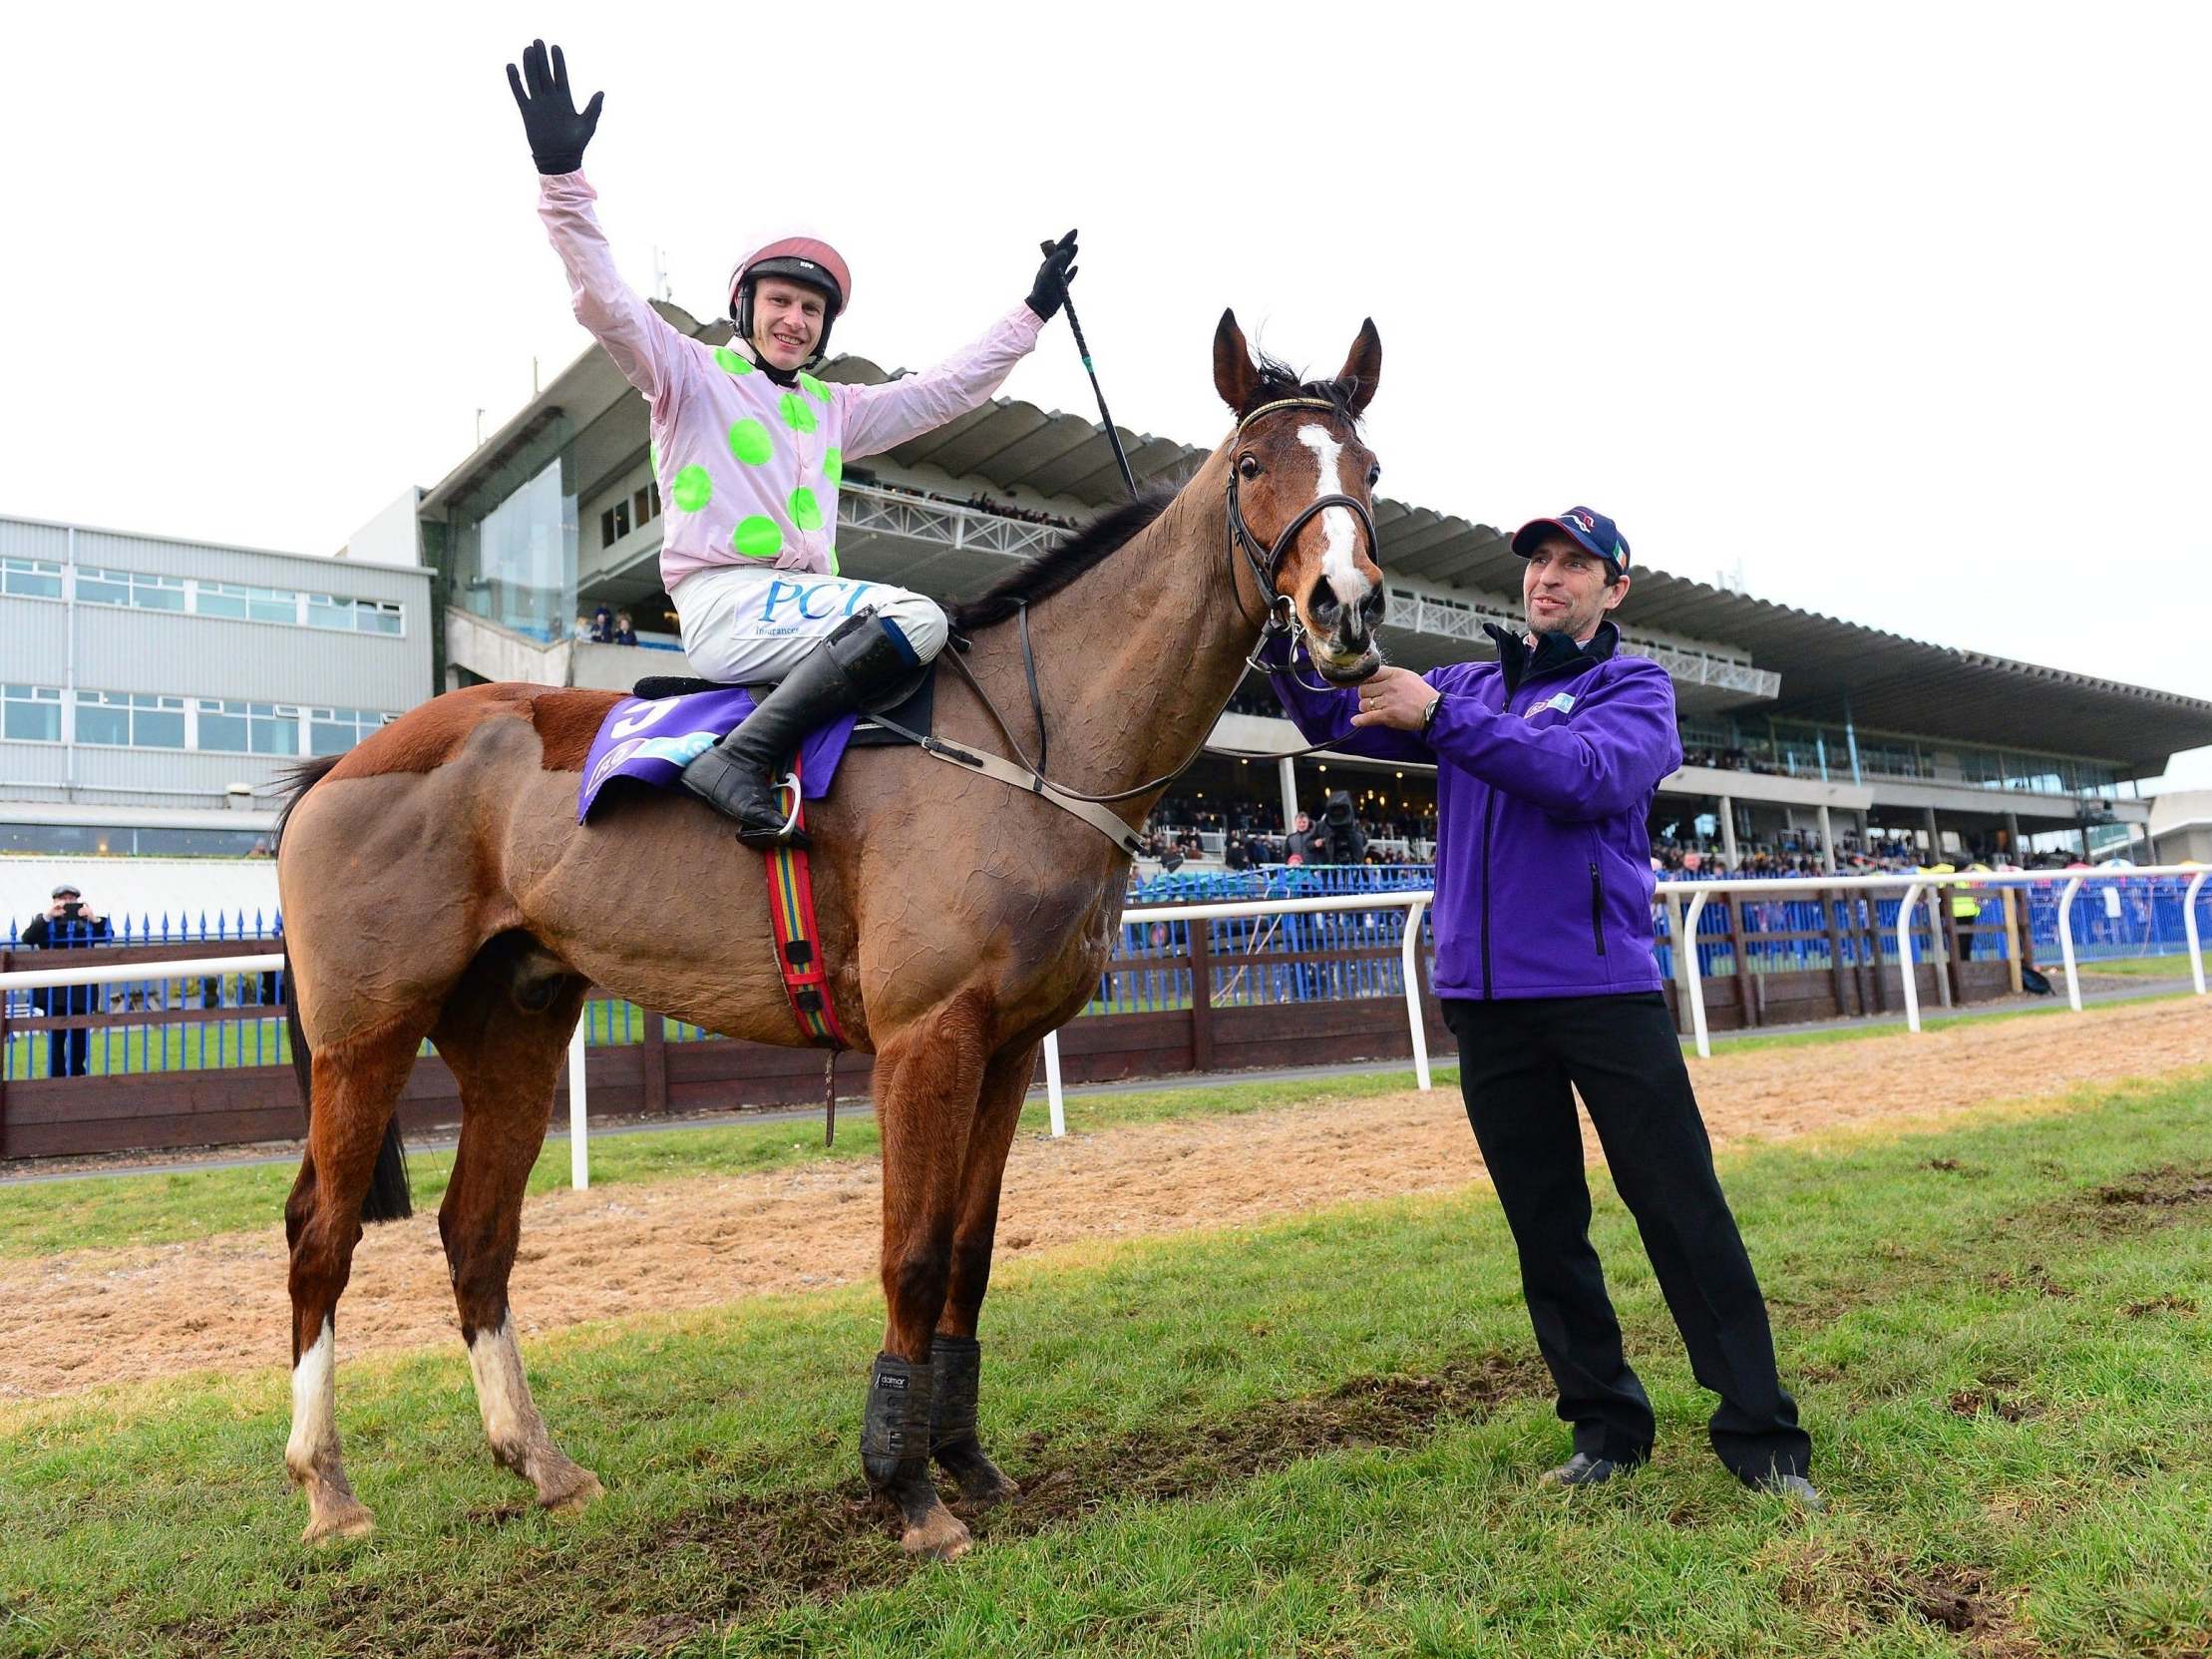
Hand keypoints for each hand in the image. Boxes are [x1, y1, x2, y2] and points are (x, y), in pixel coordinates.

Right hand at [506, 40, 602, 174]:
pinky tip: (511, 66)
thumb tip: (601, 92)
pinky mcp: (527, 112)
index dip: (558, 62)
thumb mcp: (587, 125)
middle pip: (544, 73)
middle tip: (538, 41)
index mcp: (565, 100)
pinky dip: (515, 81)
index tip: (555, 47)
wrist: (559, 160)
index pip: (560, 75)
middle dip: (542, 58)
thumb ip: (594, 108)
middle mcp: (551, 99)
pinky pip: (519, 93)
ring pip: (532, 79)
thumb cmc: (576, 145)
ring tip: (528, 49)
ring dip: (529, 64)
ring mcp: (538, 104)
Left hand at [1026, 230, 1078, 319]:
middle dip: (1069, 242)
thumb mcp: (1047, 273)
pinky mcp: (1062, 286)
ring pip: (1067, 262)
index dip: (1067, 238)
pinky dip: (1073, 271)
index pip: (1059, 248)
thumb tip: (1064, 251)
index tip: (1074, 231)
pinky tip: (1076, 267)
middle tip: (1076, 232)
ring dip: (1072, 254)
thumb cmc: (1042, 289)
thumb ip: (1054, 261)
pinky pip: (1069, 276)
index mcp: (1050, 263)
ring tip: (1077, 246)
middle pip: (1064, 252)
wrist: (1041, 306)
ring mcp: (1058, 277)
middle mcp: (1054, 268)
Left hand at [1348, 666, 1434, 731]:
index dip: (1365, 681)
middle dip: (1365, 696)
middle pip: (1363, 689)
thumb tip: (1375, 676)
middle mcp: (1390, 686)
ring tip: (1373, 710)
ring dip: (1366, 708)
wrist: (1433, 709)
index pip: (1370, 674)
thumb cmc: (1422, 695)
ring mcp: (1388, 701)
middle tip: (1371, 700)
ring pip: (1364, 704)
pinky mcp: (1388, 715)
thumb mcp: (1408, 676)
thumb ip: (1391, 675)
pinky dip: (1360, 720)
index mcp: (1394, 674)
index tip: (1364, 685)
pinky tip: (1356, 721)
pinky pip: (1368, 717)